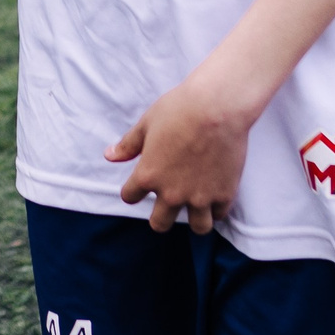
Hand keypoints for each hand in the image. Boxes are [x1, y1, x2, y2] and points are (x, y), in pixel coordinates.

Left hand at [107, 69, 258, 234]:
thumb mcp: (146, 124)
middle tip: (167, 204)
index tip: (140, 186)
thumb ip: (128, 145)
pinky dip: (216, 208)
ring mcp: (200, 197)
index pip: (130, 197)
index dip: (132, 191)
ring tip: (194, 206)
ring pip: (198, 228)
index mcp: (147, 175)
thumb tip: (109, 156)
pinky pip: (219, 215)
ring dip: (194, 219)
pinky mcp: (225, 194)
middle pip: (160, 223)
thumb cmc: (178, 110)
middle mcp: (172, 193)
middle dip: (161, 216)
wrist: (217, 107)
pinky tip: (214, 195)